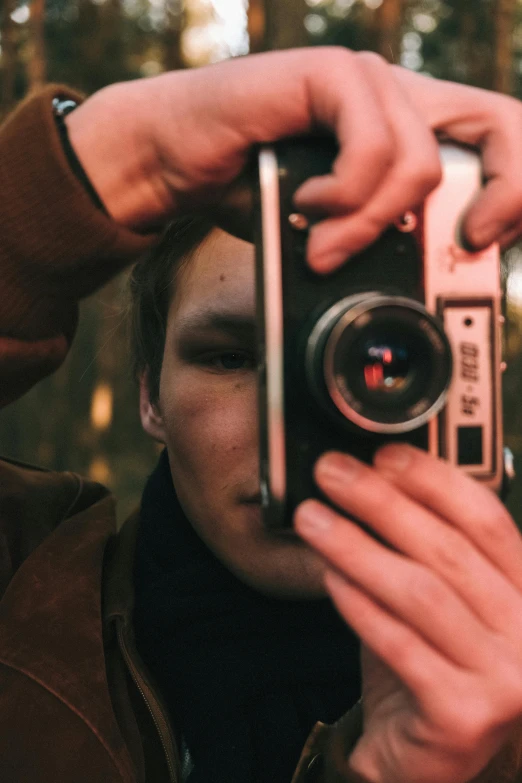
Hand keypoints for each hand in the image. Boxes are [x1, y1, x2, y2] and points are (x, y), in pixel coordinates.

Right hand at [66, 49, 521, 268]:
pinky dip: (343, 197)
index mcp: (411, 130)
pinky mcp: (329, 76)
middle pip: (502, 127)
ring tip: (324, 248)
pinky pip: (371, 149)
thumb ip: (380, 241)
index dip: (520, 191)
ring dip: (372, 227)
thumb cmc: (252, 192)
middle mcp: (401, 99)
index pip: (500, 143)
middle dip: (510, 192)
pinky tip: (307, 205)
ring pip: (421, 164)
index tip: (490, 242)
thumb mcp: (334, 230)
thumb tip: (426, 286)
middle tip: (475, 241)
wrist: (178, 159)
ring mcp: (368, 83)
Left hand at [295, 445, 521, 782]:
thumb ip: (418, 543)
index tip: (382, 455)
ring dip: (358, 546)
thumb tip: (371, 475)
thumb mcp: (434, 594)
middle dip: (382, 501)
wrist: (421, 756)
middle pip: (449, 549)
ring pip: (421, 592)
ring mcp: (504, 678)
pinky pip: (400, 645)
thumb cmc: (427, 662)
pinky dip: (359, 605)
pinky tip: (328, 576)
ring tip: (313, 518)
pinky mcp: (463, 714)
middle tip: (332, 474)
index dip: (433, 479)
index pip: (487, 518)